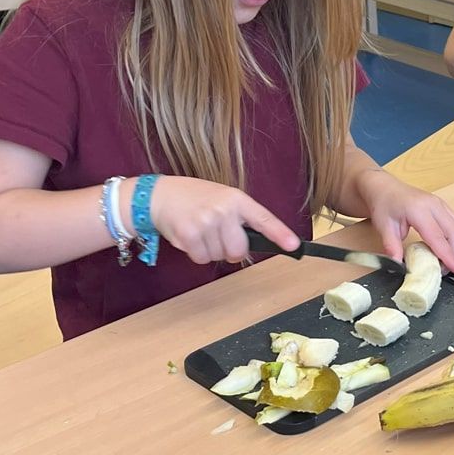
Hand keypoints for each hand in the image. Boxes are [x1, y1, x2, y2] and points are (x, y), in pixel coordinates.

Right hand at [148, 176, 299, 264]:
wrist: (159, 195)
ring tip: (199, 230)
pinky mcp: (190, 234)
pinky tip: (189, 237)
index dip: (280, 234)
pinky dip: (195, 253)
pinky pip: (202, 259)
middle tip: (216, 236)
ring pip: (219, 256)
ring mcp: (206, 221)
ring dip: (209, 250)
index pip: (263, 219)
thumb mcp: (221, 198)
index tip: (294, 245)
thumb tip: (255, 243)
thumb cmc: (194, 198)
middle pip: (239, 250)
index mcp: (236, 199)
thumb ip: (239, 217)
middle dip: (230, 250)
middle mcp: (224, 210)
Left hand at [359, 169, 453, 272]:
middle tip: (446, 269)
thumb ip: (392, 247)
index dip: (447, 255)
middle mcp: (434, 205)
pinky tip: (449, 247)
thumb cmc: (384, 205)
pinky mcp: (444, 206)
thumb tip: (398, 265)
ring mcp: (441, 204)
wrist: (385, 188)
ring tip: (448, 260)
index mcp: (418, 210)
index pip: (438, 236)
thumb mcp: (384, 227)